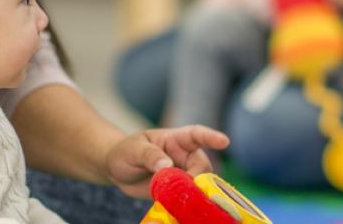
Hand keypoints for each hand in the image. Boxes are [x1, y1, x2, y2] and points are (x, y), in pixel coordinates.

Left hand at [105, 125, 230, 197]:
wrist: (117, 171)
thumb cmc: (125, 152)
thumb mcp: (134, 150)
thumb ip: (150, 155)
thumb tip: (167, 166)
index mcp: (176, 139)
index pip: (196, 135)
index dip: (211, 137)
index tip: (225, 142)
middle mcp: (184, 156)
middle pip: (202, 166)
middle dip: (198, 177)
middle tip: (186, 186)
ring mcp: (182, 174)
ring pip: (199, 184)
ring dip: (193, 192)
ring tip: (179, 199)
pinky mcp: (178, 191)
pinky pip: (188, 197)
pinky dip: (186, 204)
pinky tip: (179, 209)